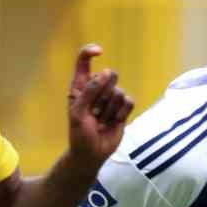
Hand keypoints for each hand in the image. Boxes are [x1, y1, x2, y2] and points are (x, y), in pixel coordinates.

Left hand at [66, 45, 133, 164]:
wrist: (91, 154)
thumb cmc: (79, 134)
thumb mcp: (78, 112)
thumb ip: (90, 91)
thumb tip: (107, 72)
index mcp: (80, 86)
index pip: (84, 62)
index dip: (90, 53)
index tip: (100, 51)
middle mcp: (96, 89)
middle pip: (109, 75)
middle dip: (103, 94)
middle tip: (94, 112)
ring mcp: (110, 99)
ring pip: (118, 91)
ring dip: (109, 109)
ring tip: (101, 121)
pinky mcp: (123, 109)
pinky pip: (128, 100)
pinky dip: (122, 112)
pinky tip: (113, 122)